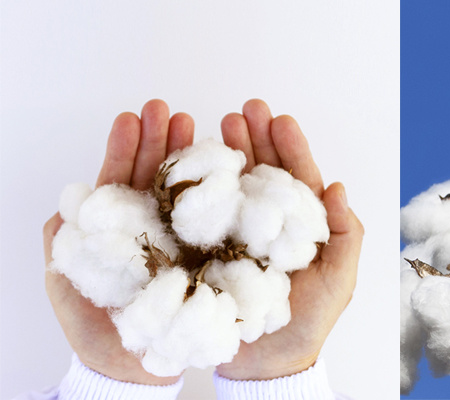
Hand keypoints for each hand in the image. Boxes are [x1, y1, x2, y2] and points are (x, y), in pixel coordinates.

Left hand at [43, 100, 192, 384]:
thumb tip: (67, 205)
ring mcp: (180, 244)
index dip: (124, 150)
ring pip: (183, 193)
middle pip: (154, 179)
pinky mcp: (207, 261)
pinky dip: (217, 193)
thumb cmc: (97, 334)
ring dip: (185, 156)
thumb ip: (66, 245)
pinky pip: (213, 223)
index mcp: (118, 232)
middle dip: (158, 141)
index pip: (120, 183)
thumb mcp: (69, 286)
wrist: (134, 373)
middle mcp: (151, 232)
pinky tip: (223, 165)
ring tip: (191, 123)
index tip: (130, 119)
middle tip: (165, 110)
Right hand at [215, 99, 363, 379]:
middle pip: (264, 173)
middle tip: (245, 109)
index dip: (291, 148)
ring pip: (236, 186)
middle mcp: (271, 224)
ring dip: (230, 153)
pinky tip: (193, 163)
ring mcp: (240, 235)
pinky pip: (207, 214)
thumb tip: (338, 186)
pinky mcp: (212, 250)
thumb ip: (344, 235)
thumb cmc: (308, 323)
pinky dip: (201, 187)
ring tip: (220, 124)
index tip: (280, 119)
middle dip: (256, 139)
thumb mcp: (339, 281)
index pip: (298, 179)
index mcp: (304, 227)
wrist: (265, 365)